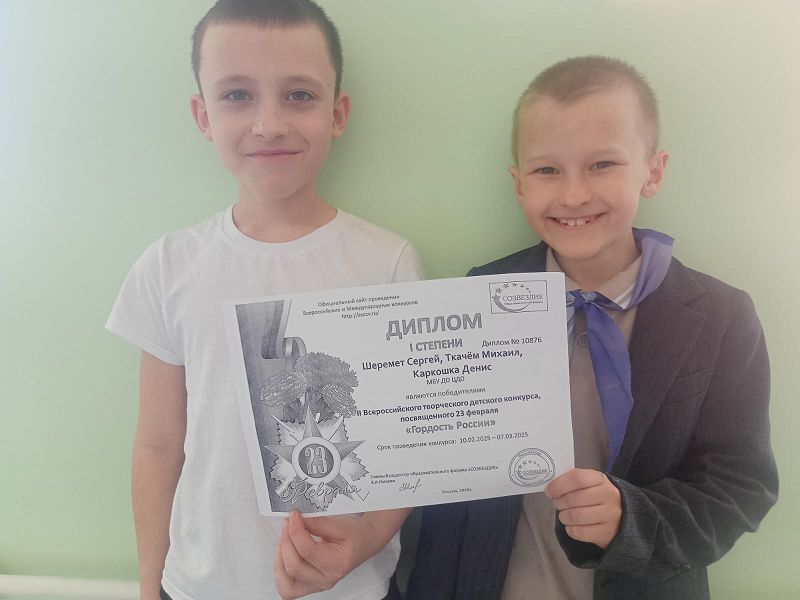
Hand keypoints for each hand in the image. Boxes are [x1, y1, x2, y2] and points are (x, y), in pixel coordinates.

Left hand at [275, 509, 401, 598]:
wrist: (364, 542)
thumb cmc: (354, 533)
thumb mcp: (339, 524)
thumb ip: (316, 523)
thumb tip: (295, 519)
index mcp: (337, 564)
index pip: (307, 551)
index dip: (296, 530)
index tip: (294, 514)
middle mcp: (326, 580)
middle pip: (294, 566)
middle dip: (286, 541)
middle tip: (288, 523)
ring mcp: (317, 585)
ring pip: (286, 584)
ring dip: (280, 560)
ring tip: (284, 540)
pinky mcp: (310, 585)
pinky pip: (287, 588)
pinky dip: (280, 573)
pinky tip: (284, 555)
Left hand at [545, 468, 621, 548]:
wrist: (622, 517)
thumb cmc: (597, 496)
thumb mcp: (590, 483)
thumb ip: (573, 482)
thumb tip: (551, 489)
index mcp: (601, 479)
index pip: (577, 478)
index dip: (559, 485)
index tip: (549, 491)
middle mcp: (609, 496)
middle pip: (573, 499)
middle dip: (559, 502)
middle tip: (558, 504)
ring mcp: (610, 515)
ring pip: (575, 516)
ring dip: (563, 517)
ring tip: (565, 515)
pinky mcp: (607, 533)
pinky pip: (578, 532)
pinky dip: (570, 529)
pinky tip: (573, 525)